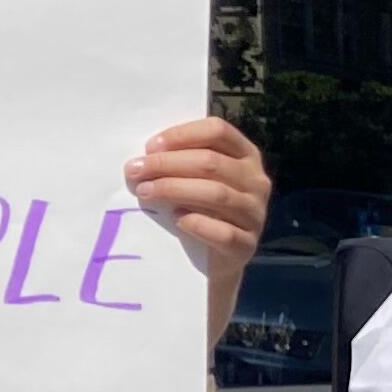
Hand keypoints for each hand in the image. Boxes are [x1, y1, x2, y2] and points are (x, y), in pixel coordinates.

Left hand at [126, 114, 267, 322]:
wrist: (213, 260)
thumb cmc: (199, 209)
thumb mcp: (194, 179)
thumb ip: (178, 163)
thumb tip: (141, 160)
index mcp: (246, 155)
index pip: (218, 131)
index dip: (182, 135)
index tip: (150, 147)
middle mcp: (256, 181)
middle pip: (212, 163)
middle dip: (168, 164)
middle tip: (135, 170)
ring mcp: (255, 214)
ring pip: (217, 195)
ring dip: (175, 189)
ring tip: (145, 191)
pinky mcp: (247, 245)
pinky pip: (223, 232)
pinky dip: (197, 223)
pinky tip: (176, 219)